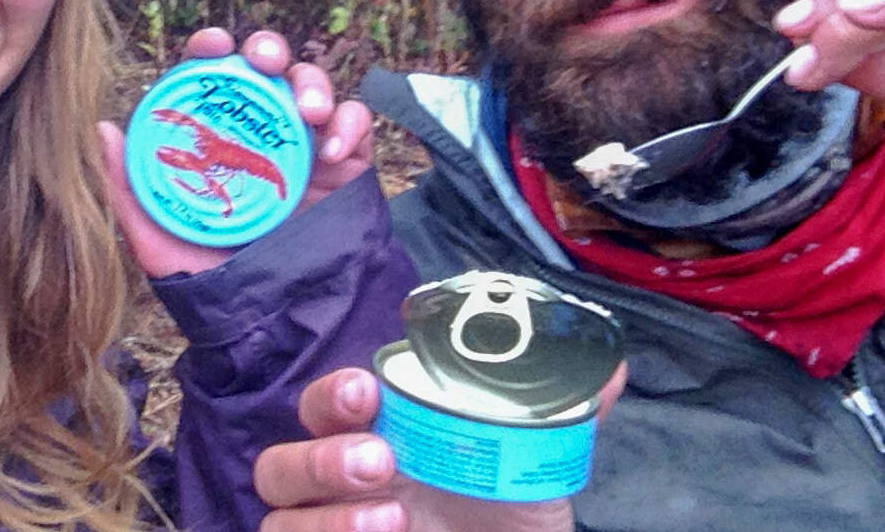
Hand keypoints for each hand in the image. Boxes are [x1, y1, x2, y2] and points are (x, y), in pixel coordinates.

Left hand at [99, 28, 373, 277]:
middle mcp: (260, 133)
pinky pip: (356, 125)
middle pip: (267, 68)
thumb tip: (101, 129)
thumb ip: (128, 187)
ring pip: (313, 86)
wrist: (269, 325)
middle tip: (264, 61)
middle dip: (268, 48)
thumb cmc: (209, 280)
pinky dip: (350, 122)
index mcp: (215, 137)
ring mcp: (304, 147)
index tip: (211, 48)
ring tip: (307, 111)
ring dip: (312, 82)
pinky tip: (332, 148)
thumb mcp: (157, 237)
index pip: (212, 77)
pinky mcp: (345, 167)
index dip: (211, 50)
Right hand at [254, 366, 626, 531]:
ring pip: (276, 518)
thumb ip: (559, 414)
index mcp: (376, 435)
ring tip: (394, 521)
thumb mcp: (534, 464)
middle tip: (383, 460)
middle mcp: (339, 484)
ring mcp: (333, 530)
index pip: (324, 404)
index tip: (369, 392)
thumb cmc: (506, 513)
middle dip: (322, 457)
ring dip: (325, 518)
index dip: (333, 394)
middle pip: (278, 463)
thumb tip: (609, 369)